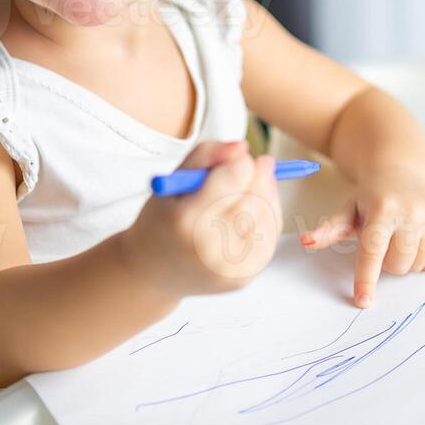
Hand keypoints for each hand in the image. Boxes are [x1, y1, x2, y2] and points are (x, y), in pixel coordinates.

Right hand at [121, 140, 281, 297]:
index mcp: (187, 219)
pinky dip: (268, 217)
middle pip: (257, 196)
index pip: (235, 176)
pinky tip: (252, 212)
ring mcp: (229, 267)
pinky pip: (271, 235)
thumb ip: (206, 155)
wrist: (153, 272)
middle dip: (261, 174)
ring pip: (269, 213)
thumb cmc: (164, 219)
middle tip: (258, 163)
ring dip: (267, 194)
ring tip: (251, 189)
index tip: (239, 157)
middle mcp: (210, 247)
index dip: (242, 160)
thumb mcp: (174, 181)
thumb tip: (243, 147)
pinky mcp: (243, 277)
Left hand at [300, 164, 424, 307]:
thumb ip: (330, 229)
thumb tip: (307, 242)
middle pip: (396, 264)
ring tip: (400, 238)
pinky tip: (417, 239)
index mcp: (383, 208)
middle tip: (383, 243)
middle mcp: (411, 210)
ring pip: (416, 266)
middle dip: (386, 263)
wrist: (402, 172)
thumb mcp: (348, 209)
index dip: (366, 279)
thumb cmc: (371, 197)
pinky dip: (424, 258)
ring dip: (405, 262)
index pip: (372, 252)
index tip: (363, 302)